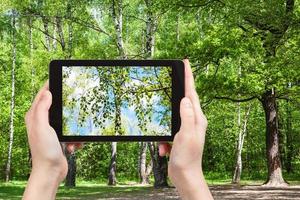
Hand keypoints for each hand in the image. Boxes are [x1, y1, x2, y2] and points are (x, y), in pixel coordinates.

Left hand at [23, 81, 67, 199]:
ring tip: (73, 137)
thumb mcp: (42, 127)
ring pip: (68, 120)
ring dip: (74, 128)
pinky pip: (72, 133)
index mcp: (35, 116)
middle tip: (76, 105)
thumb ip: (42, 109)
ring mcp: (52, 130)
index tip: (60, 78)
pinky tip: (73, 146)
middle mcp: (42, 122)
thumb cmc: (44, 151)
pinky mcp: (61, 138)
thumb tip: (47, 93)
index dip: (50, 85)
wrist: (51, 171)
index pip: (42, 95)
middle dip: (68, 108)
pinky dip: (75, 139)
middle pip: (57, 106)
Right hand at [159, 59, 212, 199]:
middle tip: (173, 78)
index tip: (185, 62)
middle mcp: (193, 121)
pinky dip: (163, 140)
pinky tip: (164, 149)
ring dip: (165, 125)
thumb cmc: (187, 157)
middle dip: (177, 92)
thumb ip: (186, 116)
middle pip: (184, 101)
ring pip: (172, 116)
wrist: (184, 176)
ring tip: (165, 141)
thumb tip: (185, 99)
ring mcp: (185, 128)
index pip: (192, 93)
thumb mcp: (186, 135)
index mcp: (197, 118)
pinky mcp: (178, 136)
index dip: (189, 77)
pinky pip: (167, 131)